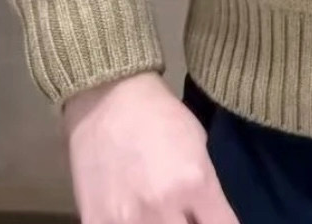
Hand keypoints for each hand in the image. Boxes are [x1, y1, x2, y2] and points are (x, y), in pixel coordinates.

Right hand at [63, 72, 238, 223]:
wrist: (108, 99)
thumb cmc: (160, 116)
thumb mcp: (199, 145)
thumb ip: (206, 190)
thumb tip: (210, 219)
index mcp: (195, 183)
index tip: (217, 221)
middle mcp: (162, 208)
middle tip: (188, 216)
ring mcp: (125, 221)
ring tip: (160, 215)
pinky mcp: (95, 223)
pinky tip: (133, 217)